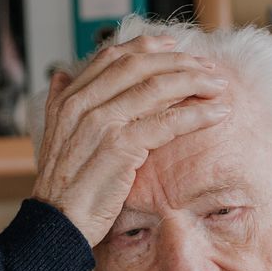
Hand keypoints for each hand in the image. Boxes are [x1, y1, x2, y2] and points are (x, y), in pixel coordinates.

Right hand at [30, 34, 231, 247]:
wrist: (56, 223)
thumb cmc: (62, 190)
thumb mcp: (53, 136)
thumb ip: (58, 103)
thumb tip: (62, 75)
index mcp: (69, 98)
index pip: (113, 57)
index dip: (147, 46)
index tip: (173, 47)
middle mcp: (84, 104)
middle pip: (139, 65)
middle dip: (179, 61)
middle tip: (206, 65)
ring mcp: (102, 122)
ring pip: (157, 88)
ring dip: (194, 82)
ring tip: (218, 84)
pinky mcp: (121, 146)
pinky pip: (167, 122)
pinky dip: (196, 114)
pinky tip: (216, 112)